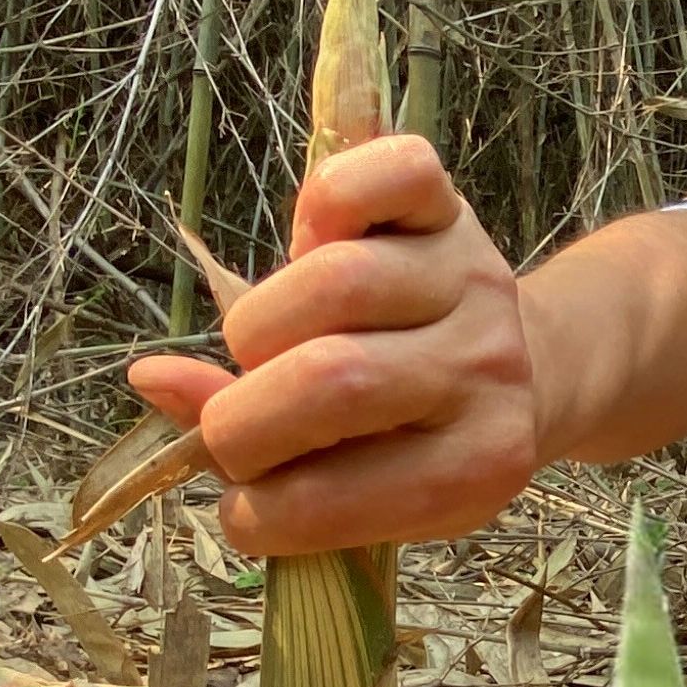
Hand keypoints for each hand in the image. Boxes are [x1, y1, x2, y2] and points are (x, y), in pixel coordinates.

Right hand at [123, 135, 538, 554]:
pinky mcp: (453, 208)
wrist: (535, 368)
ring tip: (263, 348)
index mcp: (478, 466)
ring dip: (260, 326)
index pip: (330, 501)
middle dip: (243, 421)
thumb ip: (267, 459)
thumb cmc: (427, 438)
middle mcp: (487, 369)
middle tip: (237, 426)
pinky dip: (326, 200)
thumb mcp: (369, 484)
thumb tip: (151, 378)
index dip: (254, 510)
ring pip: (334, 282)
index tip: (241, 506)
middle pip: (330, 381)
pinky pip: (384, 176)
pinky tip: (310, 242)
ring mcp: (473, 281)